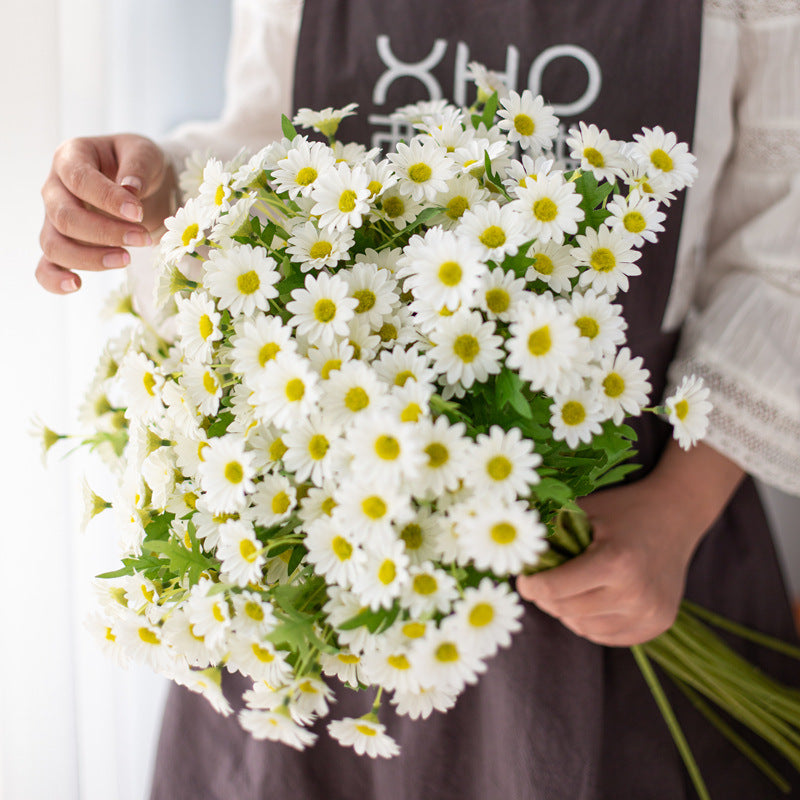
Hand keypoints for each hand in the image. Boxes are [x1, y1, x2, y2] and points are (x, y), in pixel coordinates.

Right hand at [37, 134, 175, 293]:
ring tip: (127, 259)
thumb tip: (130, 190)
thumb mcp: (145, 153)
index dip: (107, 198)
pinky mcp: (62, 245)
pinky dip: (55, 280)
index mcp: (71, 158)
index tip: (137, 212)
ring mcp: (53, 219)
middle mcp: (55, 189)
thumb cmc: (139, 165)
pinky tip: (76, 285)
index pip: (79, 179)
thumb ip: (137, 166)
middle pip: (65, 217)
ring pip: (54, 245)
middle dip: (106, 232)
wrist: (142, 184)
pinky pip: (45, 268)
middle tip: (143, 238)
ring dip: (90, 258)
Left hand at [517, 441, 744, 646]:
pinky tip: (591, 598)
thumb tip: (512, 552)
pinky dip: (590, 621)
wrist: (677, 515)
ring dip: (567, 610)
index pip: (554, 590)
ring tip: (570, 587)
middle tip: (543, 581)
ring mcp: (649, 613)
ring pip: (582, 627)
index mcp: (615, 562)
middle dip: (546, 597)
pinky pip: (605, 636)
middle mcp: (635, 594)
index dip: (530, 586)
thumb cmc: (623, 509)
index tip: (522, 579)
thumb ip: (550, 531)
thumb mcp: (585, 510)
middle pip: (565, 610)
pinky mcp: (657, 625)